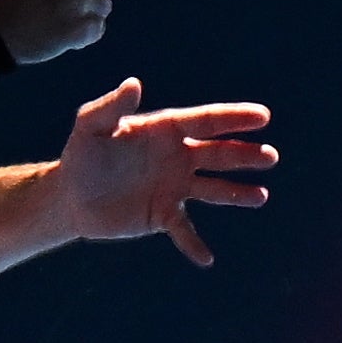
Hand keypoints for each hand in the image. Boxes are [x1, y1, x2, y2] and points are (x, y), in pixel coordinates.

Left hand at [46, 81, 275, 266]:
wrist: (70, 195)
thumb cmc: (81, 153)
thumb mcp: (90, 126)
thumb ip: (111, 106)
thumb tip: (134, 84)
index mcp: (165, 130)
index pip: (206, 122)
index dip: (234, 118)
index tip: (263, 117)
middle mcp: (177, 157)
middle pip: (219, 154)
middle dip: (246, 155)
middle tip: (271, 156)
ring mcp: (174, 187)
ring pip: (213, 189)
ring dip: (238, 193)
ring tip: (261, 197)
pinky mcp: (163, 214)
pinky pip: (184, 230)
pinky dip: (194, 244)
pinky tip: (206, 258)